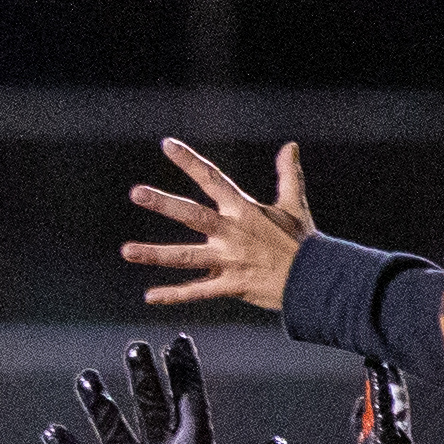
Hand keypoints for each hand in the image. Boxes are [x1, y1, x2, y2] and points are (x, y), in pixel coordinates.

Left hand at [123, 139, 316, 311]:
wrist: (316, 279)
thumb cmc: (303, 242)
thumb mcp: (294, 204)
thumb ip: (288, 174)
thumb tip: (290, 146)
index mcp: (244, 210)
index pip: (213, 179)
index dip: (190, 161)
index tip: (167, 146)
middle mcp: (232, 233)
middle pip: (193, 215)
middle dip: (164, 203)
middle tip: (137, 193)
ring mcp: (230, 260)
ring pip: (186, 256)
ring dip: (155, 254)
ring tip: (127, 251)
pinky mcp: (231, 285)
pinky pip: (198, 291)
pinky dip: (173, 295)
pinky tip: (150, 297)